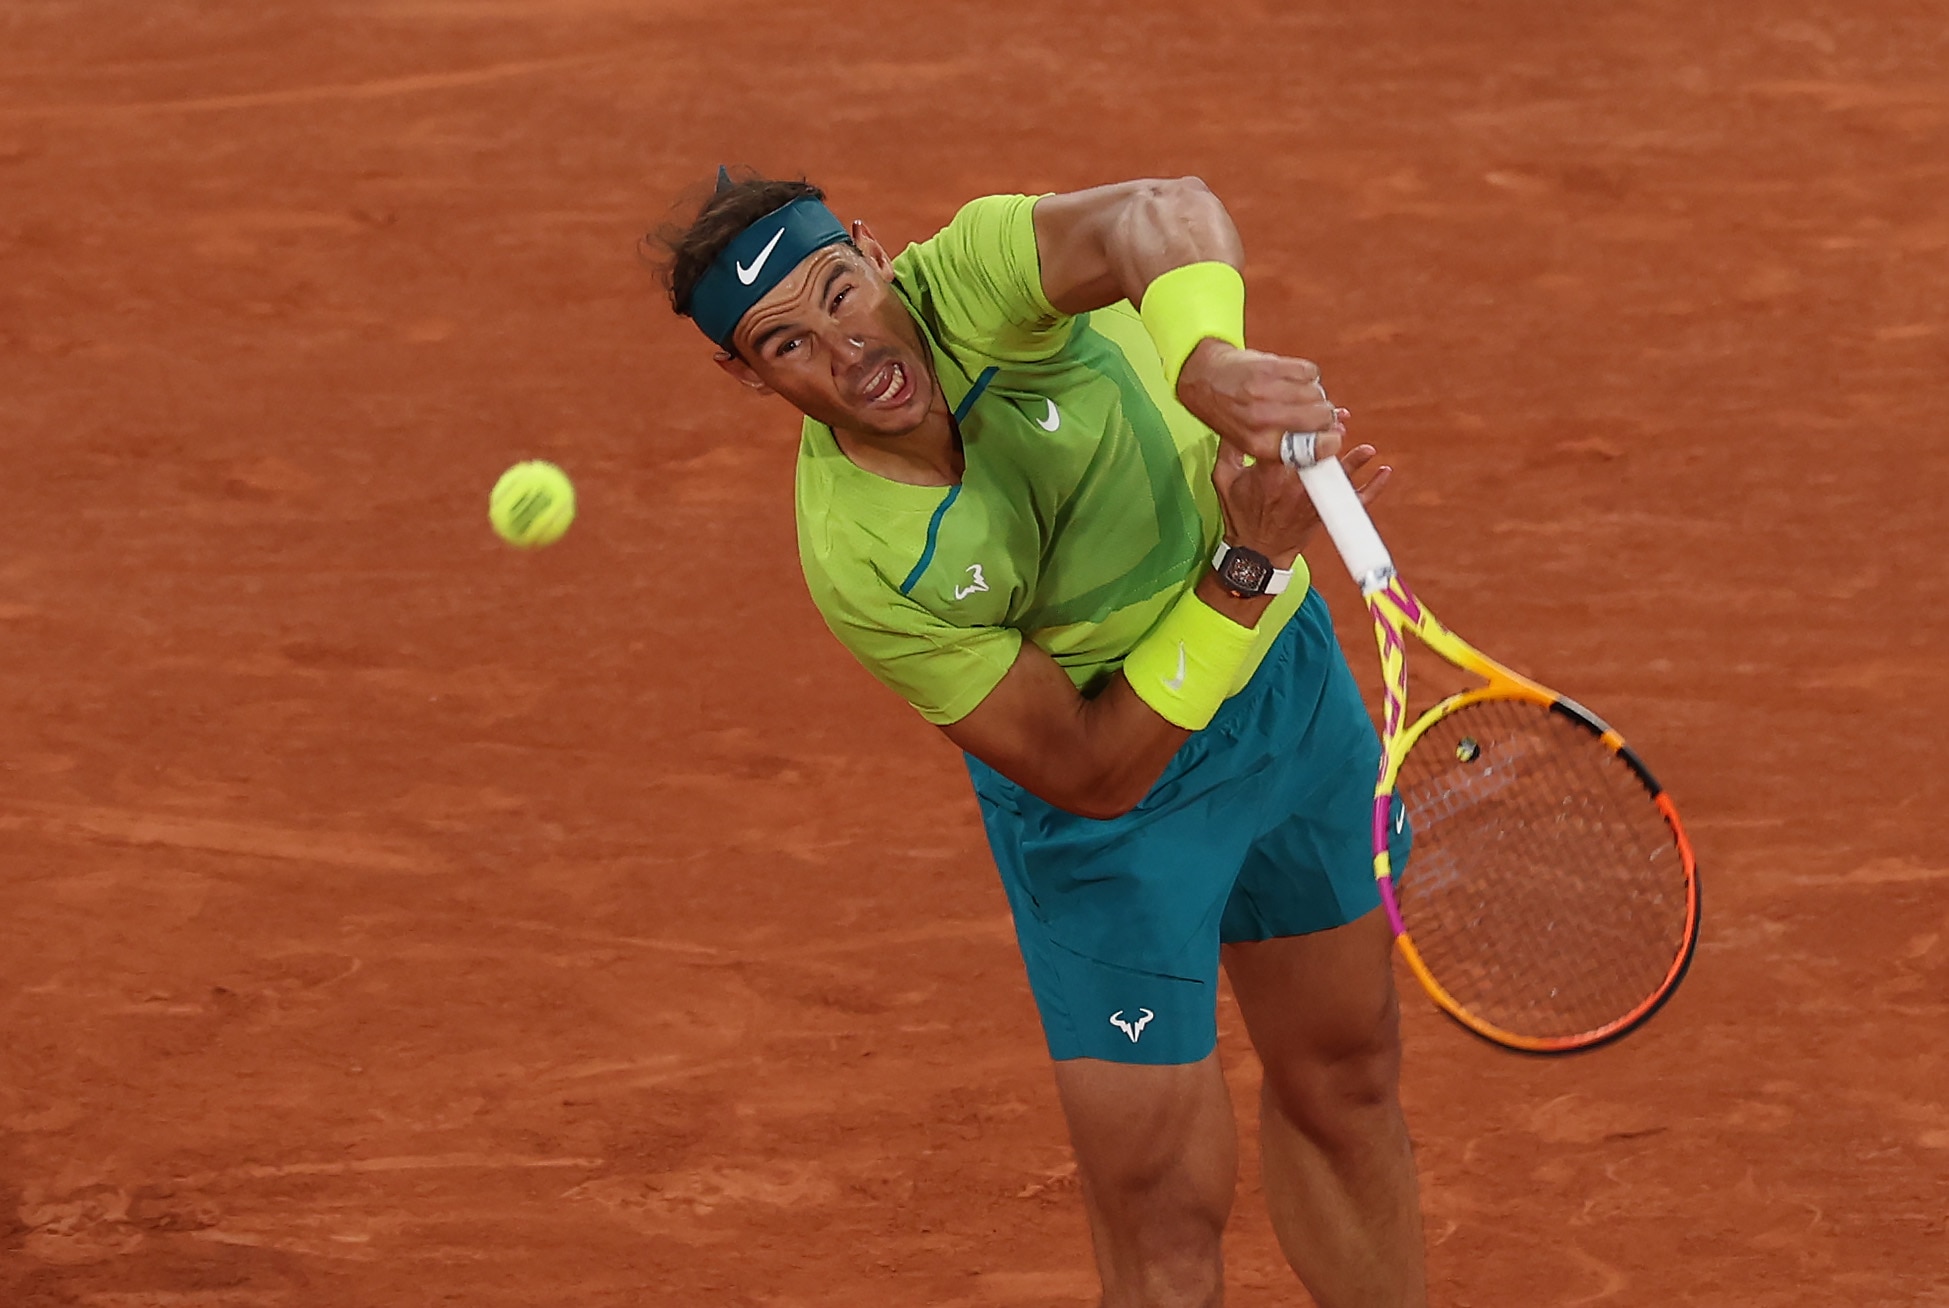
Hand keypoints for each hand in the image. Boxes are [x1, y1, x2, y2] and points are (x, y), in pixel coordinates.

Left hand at [1176, 339, 1335, 463]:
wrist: (1205, 377)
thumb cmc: (1233, 413)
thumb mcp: (1254, 439)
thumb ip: (1292, 442)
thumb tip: (1337, 434)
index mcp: (1259, 445)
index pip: (1310, 450)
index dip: (1329, 442)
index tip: (1333, 435)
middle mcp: (1262, 420)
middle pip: (1319, 418)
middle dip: (1325, 415)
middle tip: (1318, 411)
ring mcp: (1265, 391)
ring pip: (1316, 393)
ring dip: (1315, 393)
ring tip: (1299, 394)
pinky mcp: (1270, 366)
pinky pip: (1310, 372)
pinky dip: (1308, 375)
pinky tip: (1293, 378)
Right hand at [1211, 428, 1391, 565]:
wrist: (1255, 552)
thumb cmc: (1240, 513)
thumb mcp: (1224, 477)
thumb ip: (1229, 447)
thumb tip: (1236, 420)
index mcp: (1271, 471)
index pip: (1291, 438)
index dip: (1304, 421)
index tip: (1311, 409)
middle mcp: (1295, 484)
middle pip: (1320, 453)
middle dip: (1332, 434)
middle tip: (1340, 420)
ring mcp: (1313, 499)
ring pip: (1339, 475)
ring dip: (1356, 460)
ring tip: (1367, 448)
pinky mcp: (1324, 512)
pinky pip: (1355, 500)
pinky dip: (1373, 487)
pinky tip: (1383, 471)